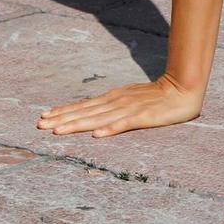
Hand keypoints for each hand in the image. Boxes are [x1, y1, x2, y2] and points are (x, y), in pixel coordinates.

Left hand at [37, 74, 203, 138]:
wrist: (183, 88)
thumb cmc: (156, 97)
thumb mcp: (130, 99)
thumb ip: (113, 107)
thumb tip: (95, 117)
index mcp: (112, 98)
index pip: (83, 105)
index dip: (63, 111)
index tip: (44, 117)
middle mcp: (116, 102)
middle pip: (85, 112)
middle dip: (61, 119)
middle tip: (40, 125)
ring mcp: (129, 109)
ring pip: (97, 118)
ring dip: (77, 124)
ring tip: (58, 131)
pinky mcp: (143, 117)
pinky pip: (124, 124)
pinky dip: (110, 129)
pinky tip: (97, 135)